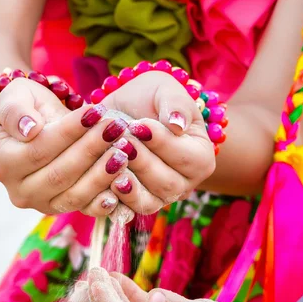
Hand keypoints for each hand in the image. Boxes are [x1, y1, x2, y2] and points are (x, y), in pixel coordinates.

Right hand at [0, 77, 131, 215]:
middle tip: (117, 129)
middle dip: (91, 150)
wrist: (37, 126)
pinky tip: (123, 184)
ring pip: (74, 195)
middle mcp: (19, 190)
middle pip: (59, 174)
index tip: (97, 112)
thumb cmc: (26, 107)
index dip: (70, 132)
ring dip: (102, 175)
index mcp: (2, 162)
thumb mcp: (15, 96)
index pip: (40, 149)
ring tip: (124, 151)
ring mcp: (41, 204)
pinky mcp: (63, 209)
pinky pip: (85, 209)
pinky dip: (105, 200)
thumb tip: (30, 129)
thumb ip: (16, 110)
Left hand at [102, 71, 215, 213]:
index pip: (188, 159)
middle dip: (142, 162)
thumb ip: (175, 103)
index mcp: (201, 157)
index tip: (139, 125)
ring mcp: (159, 198)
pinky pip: (124, 212)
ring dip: (127, 182)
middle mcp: (184, 183)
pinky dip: (112, 200)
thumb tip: (177, 125)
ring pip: (147, 202)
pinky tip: (101, 182)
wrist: (122, 111)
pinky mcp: (133, 205)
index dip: (162, 143)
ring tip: (111, 160)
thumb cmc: (150, 98)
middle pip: (168, 185)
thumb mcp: (165, 89)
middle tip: (120, 141)